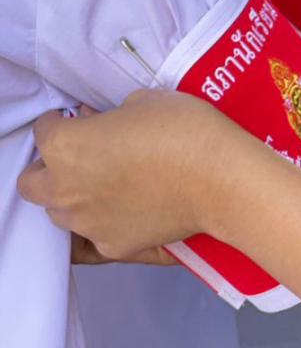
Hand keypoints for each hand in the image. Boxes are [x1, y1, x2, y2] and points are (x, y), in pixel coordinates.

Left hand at [17, 91, 236, 260]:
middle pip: (33, 183)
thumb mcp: (144, 101)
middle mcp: (65, 189)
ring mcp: (87, 222)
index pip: (44, 131)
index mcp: (66, 146)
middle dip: (49, 168)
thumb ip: (111, 117)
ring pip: (60, 213)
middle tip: (80, 156)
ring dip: (73, 197)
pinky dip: (104, 222)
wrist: (220, 178)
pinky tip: (129, 208)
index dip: (62, 121)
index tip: (78, 119)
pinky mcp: (113, 246)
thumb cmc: (183, 130)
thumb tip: (103, 126)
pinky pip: (94, 236)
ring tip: (105, 184)